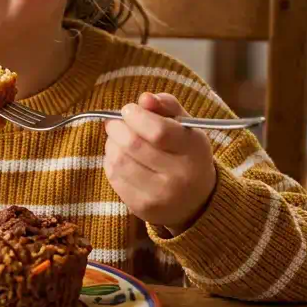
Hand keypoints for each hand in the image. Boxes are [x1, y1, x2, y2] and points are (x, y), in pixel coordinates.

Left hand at [103, 93, 217, 233]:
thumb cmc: (187, 155)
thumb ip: (167, 106)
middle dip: (117, 127)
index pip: (158, 131)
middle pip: (133, 145)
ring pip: (119, 161)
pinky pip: (114, 178)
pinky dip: (110, 162)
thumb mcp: (186, 128)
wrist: (195, 202)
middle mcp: (180, 177)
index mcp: (194, 151)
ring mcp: (159, 196)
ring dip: (111, 144)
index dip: (137, 116)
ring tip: (117, 138)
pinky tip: (120, 157)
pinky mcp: (142, 208)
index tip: (130, 110)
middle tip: (115, 122)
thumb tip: (144, 98)